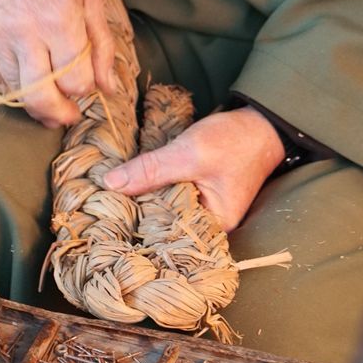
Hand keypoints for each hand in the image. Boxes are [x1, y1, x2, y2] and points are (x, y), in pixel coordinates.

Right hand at [0, 0, 116, 126]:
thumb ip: (101, 47)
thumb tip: (108, 89)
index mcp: (60, 21)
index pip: (75, 82)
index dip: (83, 90)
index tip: (83, 85)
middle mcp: (25, 31)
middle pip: (41, 97)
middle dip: (57, 114)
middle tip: (64, 116)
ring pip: (15, 91)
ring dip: (32, 99)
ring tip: (44, 94)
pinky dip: (6, 84)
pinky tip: (20, 77)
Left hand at [103, 107, 285, 230]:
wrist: (261, 124)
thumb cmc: (234, 141)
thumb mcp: (189, 154)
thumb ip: (151, 170)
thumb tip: (110, 184)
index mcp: (213, 227)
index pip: (166, 238)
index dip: (136, 231)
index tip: (107, 223)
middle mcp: (209, 226)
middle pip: (163, 228)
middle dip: (136, 217)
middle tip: (102, 211)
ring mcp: (204, 212)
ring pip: (164, 213)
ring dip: (143, 203)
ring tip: (110, 202)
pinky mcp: (198, 197)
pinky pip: (169, 201)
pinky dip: (154, 193)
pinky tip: (133, 188)